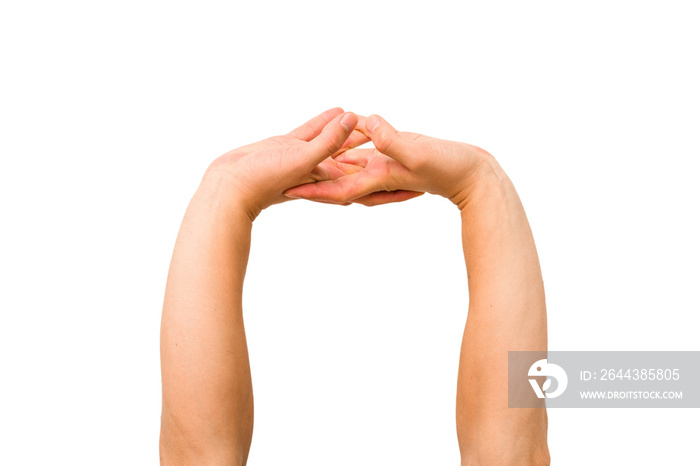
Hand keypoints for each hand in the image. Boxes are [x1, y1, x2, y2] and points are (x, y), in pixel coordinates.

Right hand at [201, 109, 421, 218]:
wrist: (227, 187)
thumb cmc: (260, 182)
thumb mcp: (301, 158)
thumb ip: (329, 141)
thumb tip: (356, 120)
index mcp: (330, 183)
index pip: (370, 180)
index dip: (396, 177)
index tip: (423, 173)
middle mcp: (322, 173)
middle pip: (361, 164)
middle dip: (383, 159)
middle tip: (410, 150)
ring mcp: (306, 160)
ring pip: (339, 145)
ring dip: (357, 136)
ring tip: (377, 125)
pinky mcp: (290, 146)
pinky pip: (316, 133)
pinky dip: (329, 123)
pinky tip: (340, 111)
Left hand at [284, 114, 498, 207]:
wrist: (470, 174)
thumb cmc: (449, 166)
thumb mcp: (418, 150)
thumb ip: (392, 139)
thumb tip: (366, 124)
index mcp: (376, 177)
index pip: (336, 188)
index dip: (310, 188)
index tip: (286, 188)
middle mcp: (374, 175)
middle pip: (333, 180)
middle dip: (307, 180)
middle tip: (278, 176)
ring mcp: (382, 166)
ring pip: (344, 166)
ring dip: (322, 164)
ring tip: (296, 160)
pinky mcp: (391, 156)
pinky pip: (361, 153)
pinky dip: (345, 147)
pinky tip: (334, 137)